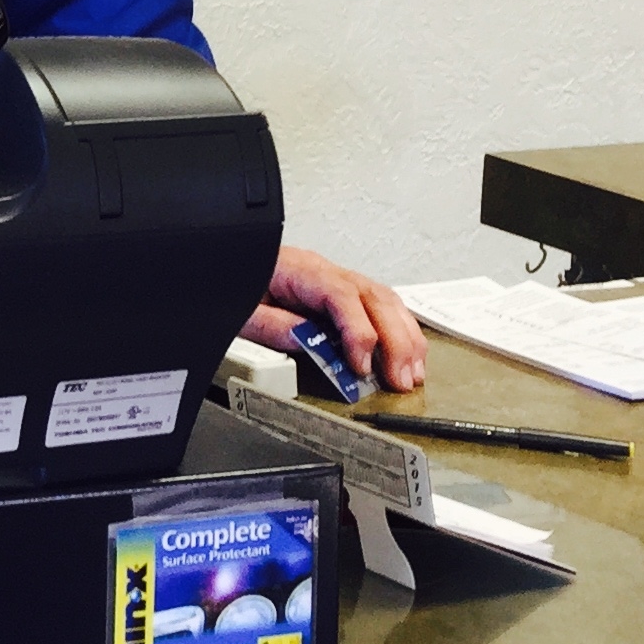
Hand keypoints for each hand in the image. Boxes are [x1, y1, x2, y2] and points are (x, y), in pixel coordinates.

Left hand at [244, 243, 425, 390]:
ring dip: (405, 339)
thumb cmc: (237, 284)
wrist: (231, 263)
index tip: (361, 366)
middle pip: (374, 298)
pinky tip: (407, 355)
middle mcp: (325, 270)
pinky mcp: (343, 291)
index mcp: (299, 270)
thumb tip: (305, 341)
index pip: (341, 295)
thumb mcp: (243, 310)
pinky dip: (400, 331)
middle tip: (399, 379)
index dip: (358, 331)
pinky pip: (382, 306)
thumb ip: (272, 325)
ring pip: (386, 301)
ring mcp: (337, 278)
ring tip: (412, 373)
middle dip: (395, 342)